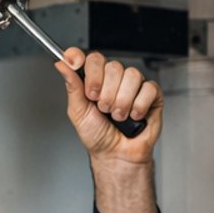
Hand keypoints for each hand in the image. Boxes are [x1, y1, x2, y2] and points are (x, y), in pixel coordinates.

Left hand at [57, 48, 161, 162]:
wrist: (115, 154)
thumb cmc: (96, 135)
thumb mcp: (78, 112)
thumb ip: (72, 87)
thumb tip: (61, 65)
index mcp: (96, 81)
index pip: (93, 59)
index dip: (84, 60)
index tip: (74, 63)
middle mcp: (116, 80)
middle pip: (113, 66)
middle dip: (105, 92)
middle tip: (102, 108)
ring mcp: (134, 86)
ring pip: (131, 75)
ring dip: (121, 101)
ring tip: (117, 116)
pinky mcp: (152, 94)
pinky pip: (148, 88)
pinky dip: (138, 106)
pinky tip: (133, 116)